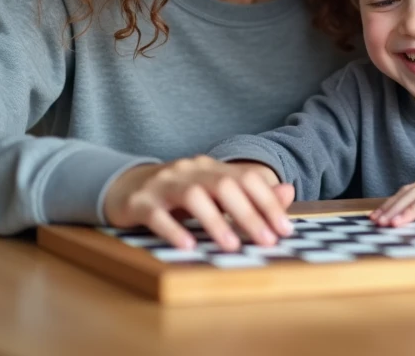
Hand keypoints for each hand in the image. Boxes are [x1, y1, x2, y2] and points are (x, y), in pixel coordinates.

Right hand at [102, 157, 293, 250]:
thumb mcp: (214, 192)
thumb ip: (250, 194)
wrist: (125, 187)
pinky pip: (156, 214)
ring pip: (192, 196)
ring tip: (231, 246)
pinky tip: (188, 245)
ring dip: (215, 221)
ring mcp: (163, 185)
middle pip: (223, 186)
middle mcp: (189, 171)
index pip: (246, 178)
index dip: (267, 202)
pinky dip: (173, 230)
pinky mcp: (140, 202)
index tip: (284, 229)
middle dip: (248, 214)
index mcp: (211, 168)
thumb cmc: (177, 195)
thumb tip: (288, 192)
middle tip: (266, 241)